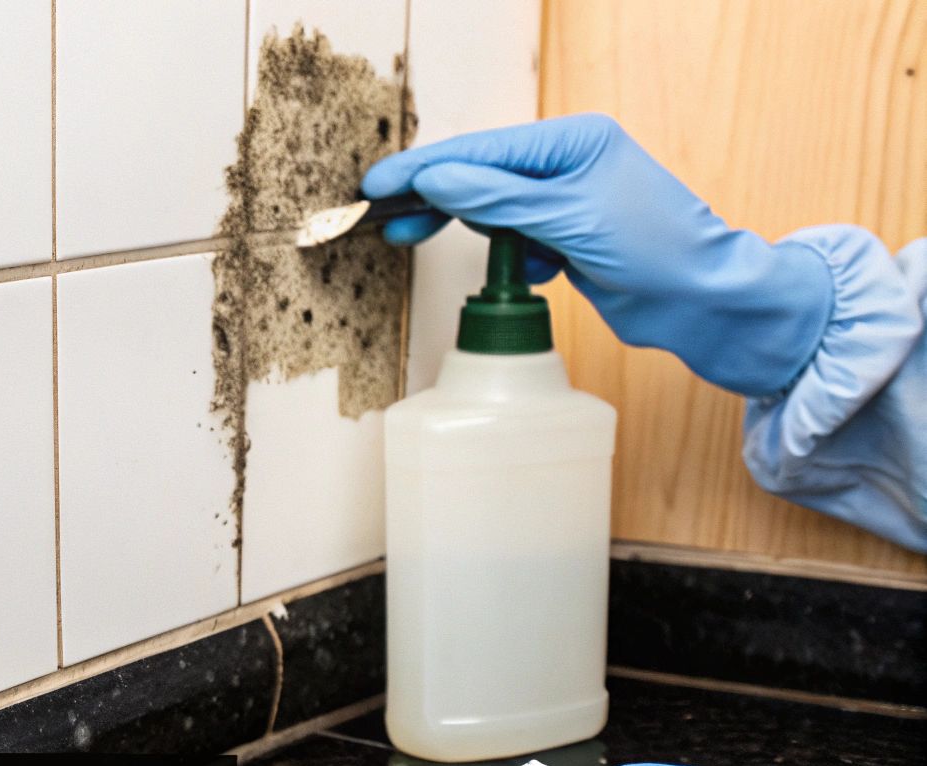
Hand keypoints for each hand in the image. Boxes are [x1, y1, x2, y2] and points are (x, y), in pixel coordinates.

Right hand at [362, 114, 832, 395]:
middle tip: (381, 215)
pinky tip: (524, 272)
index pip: (482, 151)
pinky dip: (506, 257)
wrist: (707, 304)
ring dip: (462, 225)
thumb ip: (499, 197)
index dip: (425, 168)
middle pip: (480, 174)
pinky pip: (514, 239)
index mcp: (574, 141)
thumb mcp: (571, 218)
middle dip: (431, 195)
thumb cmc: (658, 250)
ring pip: (492, 209)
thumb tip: (437, 176)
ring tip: (411, 237)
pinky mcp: (569, 239)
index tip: (378, 185)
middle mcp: (569, 165)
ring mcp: (568, 202)